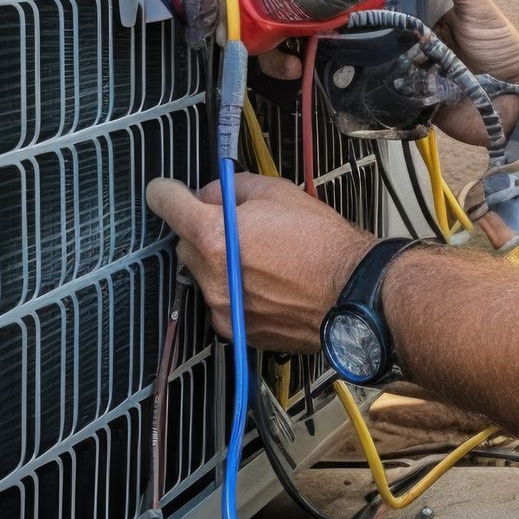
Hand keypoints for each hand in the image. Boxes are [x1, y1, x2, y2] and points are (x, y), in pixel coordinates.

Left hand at [146, 173, 374, 351]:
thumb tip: (211, 196)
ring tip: (262, 258)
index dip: (166, 192)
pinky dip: (234, 291)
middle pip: (183, 243)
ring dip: (219, 263)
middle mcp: (212, 276)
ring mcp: (222, 307)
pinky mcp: (235, 329)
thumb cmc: (323, 243)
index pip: (167, 204)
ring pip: (202, 275)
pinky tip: (267, 283)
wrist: (353, 292)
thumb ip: (233, 189)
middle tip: (238, 226)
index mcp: (215, 236)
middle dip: (202, 231)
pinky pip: (220, 301)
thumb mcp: (279, 192)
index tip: (166, 191)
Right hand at [254, 0, 518, 146]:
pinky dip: (378, 91)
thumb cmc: (503, 47)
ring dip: (368, 62)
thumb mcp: (477, 5)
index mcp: (425, 14)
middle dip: (361, 31)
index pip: (390, 2)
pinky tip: (365, 84)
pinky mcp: (411, 100)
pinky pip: (387, 96)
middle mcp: (413, 41)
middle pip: (377, 34)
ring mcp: (410, 72)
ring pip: (376, 65)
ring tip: (347, 53)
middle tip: (335, 23)